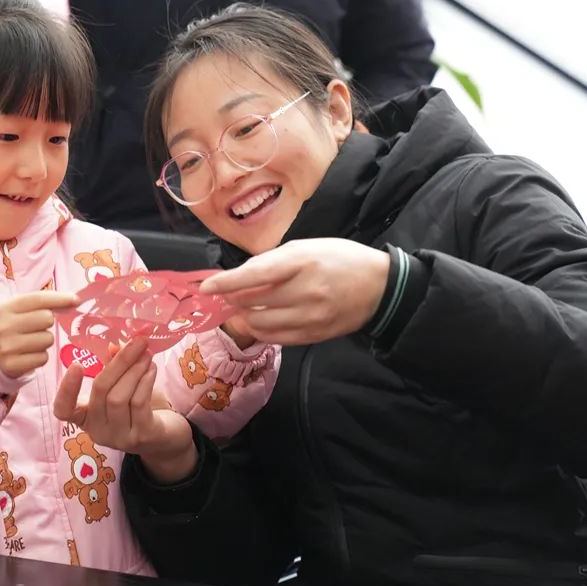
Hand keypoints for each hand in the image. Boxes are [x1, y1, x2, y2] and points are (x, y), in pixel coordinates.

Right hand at [0, 291, 77, 377]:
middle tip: (36, 328)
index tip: (75, 300)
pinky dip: (40, 356)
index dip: (60, 298)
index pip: (38, 299)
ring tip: (30, 342)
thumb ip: (42, 303)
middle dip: (47, 323)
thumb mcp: (19, 311)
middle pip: (46, 318)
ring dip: (44, 341)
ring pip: (48, 339)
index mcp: (5, 308)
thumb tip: (74, 300)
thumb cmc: (12, 327)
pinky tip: (28, 354)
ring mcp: (7, 347)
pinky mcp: (12, 365)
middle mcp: (4, 326)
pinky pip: (43, 358)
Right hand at [53, 338, 197, 482]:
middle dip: (118, 363)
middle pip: (100, 391)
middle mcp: (98, 431)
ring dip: (135, 370)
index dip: (66, 390)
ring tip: (146, 354)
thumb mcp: (122, 388)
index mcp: (86, 418)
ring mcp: (119, 437)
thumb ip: (114, 368)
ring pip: (119, 397)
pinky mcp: (141, 436)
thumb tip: (114, 345)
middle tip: (136, 342)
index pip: (64, 410)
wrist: (165, 438)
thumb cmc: (138, 408)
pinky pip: (139, 403)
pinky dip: (145, 381)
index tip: (76, 365)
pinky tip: (152, 368)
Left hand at [200, 238, 390, 345]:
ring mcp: (310, 317)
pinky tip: (261, 320)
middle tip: (226, 295)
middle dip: (233, 300)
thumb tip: (239, 277)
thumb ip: (272, 261)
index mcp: (302, 261)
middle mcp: (305, 291)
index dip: (226, 282)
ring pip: (260, 324)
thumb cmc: (340, 259)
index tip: (207, 287)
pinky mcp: (314, 336)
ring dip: (245, 317)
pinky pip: (276, 338)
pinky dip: (262, 330)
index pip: (254, 275)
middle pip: (253, 302)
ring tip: (245, 307)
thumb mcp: (306, 247)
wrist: (380, 286)